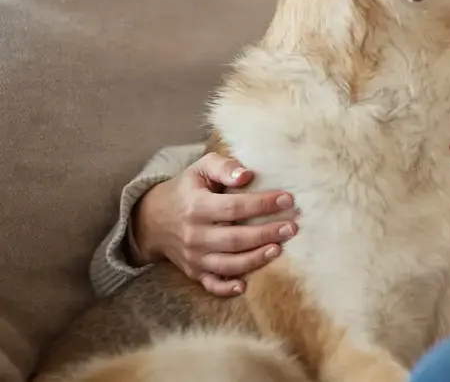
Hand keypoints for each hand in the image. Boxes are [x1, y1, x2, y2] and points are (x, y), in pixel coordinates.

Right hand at [131, 152, 298, 296]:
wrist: (151, 219)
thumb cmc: (186, 190)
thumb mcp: (200, 169)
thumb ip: (223, 166)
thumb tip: (247, 175)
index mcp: (197, 207)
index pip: (234, 207)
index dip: (262, 204)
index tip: (287, 199)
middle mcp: (194, 234)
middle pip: (234, 238)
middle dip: (265, 233)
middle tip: (292, 228)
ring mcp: (194, 256)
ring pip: (227, 263)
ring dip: (254, 259)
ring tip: (278, 249)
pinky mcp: (194, 271)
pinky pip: (210, 284)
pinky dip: (225, 288)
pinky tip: (244, 286)